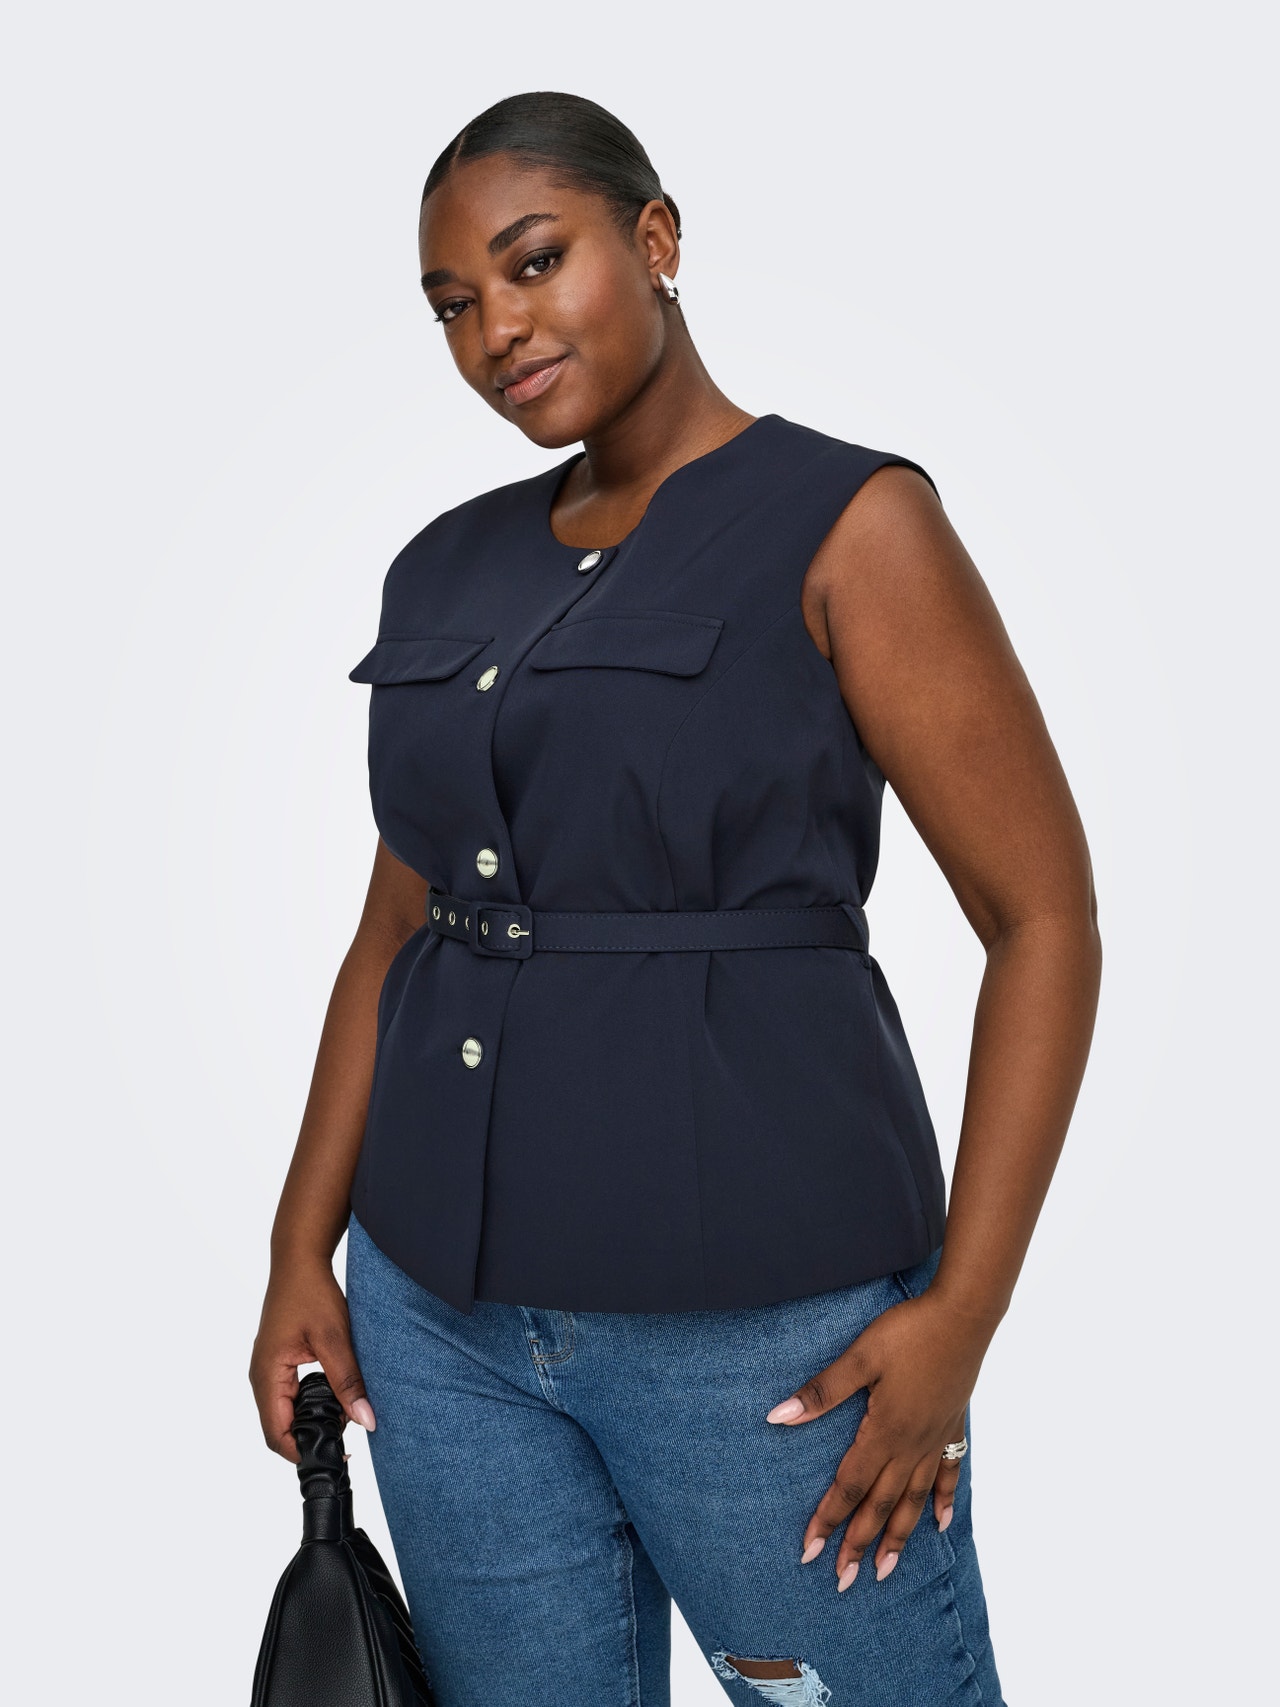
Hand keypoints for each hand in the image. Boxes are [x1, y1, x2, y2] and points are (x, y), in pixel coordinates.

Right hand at [248, 1253, 376, 1463]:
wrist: (299, 1261)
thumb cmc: (311, 1293)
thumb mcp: (334, 1338)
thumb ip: (348, 1381)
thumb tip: (366, 1420)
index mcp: (267, 1375)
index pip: (275, 1434)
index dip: (301, 1452)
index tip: (333, 1457)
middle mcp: (261, 1376)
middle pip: (278, 1428)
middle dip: (308, 1438)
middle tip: (345, 1441)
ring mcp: (267, 1369)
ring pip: (284, 1412)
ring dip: (310, 1420)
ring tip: (343, 1416)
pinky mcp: (277, 1362)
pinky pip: (288, 1395)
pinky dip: (309, 1403)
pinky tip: (334, 1396)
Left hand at [764, 1288, 991, 1588]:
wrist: (964, 1315)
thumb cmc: (909, 1331)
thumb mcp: (860, 1357)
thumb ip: (822, 1392)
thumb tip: (778, 1417)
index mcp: (884, 1432)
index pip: (848, 1487)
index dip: (827, 1520)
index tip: (808, 1552)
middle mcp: (911, 1446)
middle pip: (880, 1505)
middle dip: (858, 1543)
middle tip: (842, 1581)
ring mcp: (936, 1439)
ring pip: (913, 1501)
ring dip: (897, 1537)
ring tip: (885, 1572)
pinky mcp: (953, 1426)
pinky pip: (949, 1475)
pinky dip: (944, 1503)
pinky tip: (942, 1525)